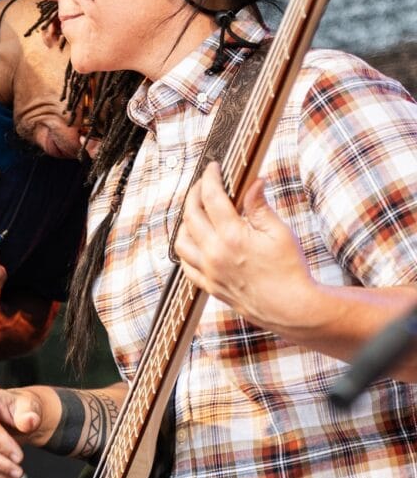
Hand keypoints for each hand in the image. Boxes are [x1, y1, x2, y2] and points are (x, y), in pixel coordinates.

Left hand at [174, 161, 317, 330]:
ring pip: (181, 241)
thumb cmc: (291, 270)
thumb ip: (259, 205)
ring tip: (197, 212)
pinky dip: (186, 250)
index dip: (209, 178)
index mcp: (232, 236)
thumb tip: (254, 181)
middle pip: (190, 214)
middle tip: (203, 185)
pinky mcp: (210, 287)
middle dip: (194, 194)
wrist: (295, 309)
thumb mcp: (279, 232)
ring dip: (185, 222)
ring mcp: (209, 272)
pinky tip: (195, 242)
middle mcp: (214, 253)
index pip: (211, 197)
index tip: (213, 168)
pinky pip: (186, 266)